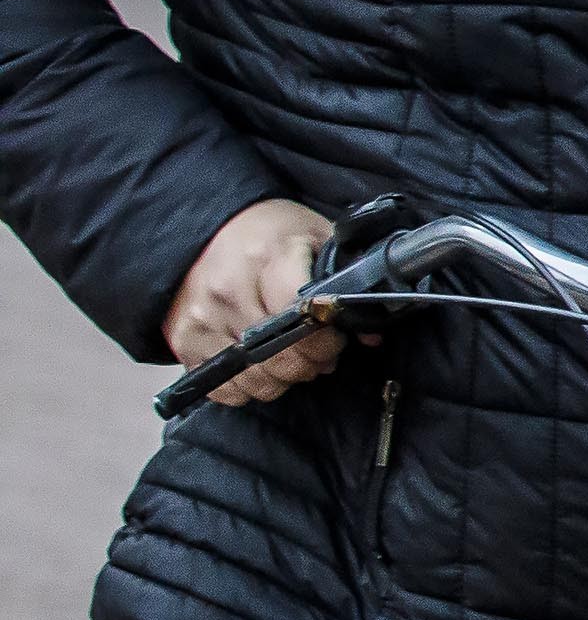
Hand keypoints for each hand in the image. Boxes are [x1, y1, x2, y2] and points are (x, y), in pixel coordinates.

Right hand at [163, 198, 344, 406]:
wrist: (204, 231)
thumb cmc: (269, 235)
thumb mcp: (317, 237)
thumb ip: (347, 280)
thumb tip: (372, 335)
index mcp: (267, 257)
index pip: (301, 316)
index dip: (326, 336)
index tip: (335, 334)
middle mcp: (229, 290)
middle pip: (280, 355)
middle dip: (310, 362)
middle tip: (318, 351)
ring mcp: (202, 318)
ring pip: (254, 378)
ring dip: (282, 378)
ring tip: (291, 356)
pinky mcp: (184, 340)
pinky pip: (223, 388)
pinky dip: (248, 386)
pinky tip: (260, 365)